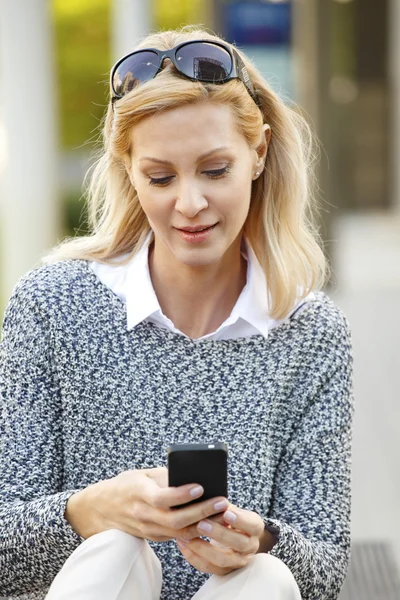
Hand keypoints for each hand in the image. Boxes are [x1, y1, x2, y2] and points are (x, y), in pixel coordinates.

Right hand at [64, 467, 229, 542]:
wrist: (99, 509)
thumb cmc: (124, 486)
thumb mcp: (141, 474)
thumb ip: (164, 476)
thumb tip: (191, 475)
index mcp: (139, 494)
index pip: (162, 498)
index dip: (182, 494)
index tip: (200, 486)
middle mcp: (143, 515)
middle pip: (175, 520)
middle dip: (201, 511)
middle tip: (221, 501)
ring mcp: (148, 529)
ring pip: (179, 532)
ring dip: (203, 524)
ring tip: (222, 512)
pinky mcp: (152, 537)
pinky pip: (176, 537)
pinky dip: (194, 530)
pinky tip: (211, 521)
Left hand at [176, 505, 264, 575]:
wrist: (233, 535)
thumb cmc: (229, 516)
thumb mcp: (232, 509)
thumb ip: (222, 506)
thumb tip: (206, 497)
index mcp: (255, 528)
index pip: (252, 525)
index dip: (240, 520)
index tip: (226, 512)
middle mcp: (250, 546)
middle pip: (238, 543)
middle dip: (219, 534)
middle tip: (201, 523)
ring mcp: (237, 561)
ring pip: (222, 560)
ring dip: (203, 548)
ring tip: (186, 536)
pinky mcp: (224, 571)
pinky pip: (208, 567)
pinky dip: (193, 557)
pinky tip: (183, 544)